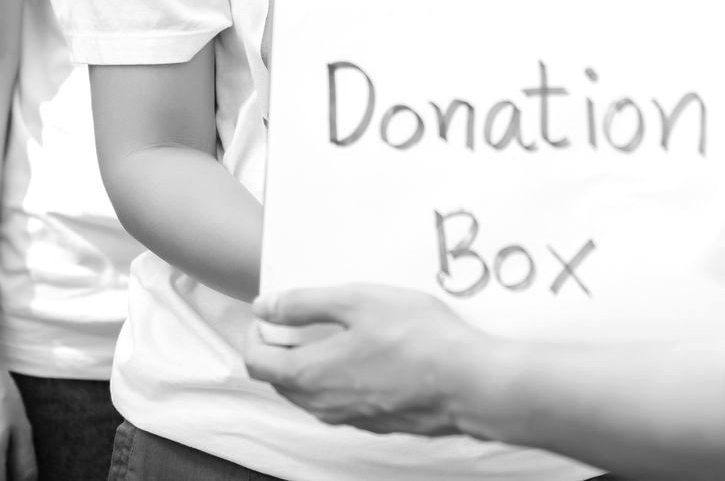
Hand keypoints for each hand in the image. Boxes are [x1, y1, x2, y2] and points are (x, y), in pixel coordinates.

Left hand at [243, 285, 477, 436]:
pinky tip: (365, 356)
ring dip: (308, 364)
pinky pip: (339, 401)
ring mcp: (349, 418)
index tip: (270, 311)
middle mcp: (322, 405)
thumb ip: (306, 303)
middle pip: (281, 379)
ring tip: (334, 332)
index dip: (255, 333)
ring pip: (310, 393)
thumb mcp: (360, 302)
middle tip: (300, 317)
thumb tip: (265, 306)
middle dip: (280, 348)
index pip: (257, 361)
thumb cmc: (417, 337)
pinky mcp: (375, 422)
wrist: (469, 383)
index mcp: (310, 375)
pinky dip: (335, 378)